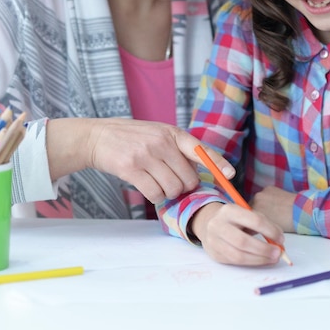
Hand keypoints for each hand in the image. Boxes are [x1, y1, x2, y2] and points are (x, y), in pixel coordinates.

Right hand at [46, 118, 234, 203]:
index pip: (200, 149)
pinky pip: (155, 194)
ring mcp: (146, 155)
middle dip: (183, 186)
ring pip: (173, 189)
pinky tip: (148, 187)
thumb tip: (200, 172)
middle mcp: (161, 142)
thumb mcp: (158, 133)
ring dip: (168, 193)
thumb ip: (178, 148)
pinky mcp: (131, 169)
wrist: (98, 137)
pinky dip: (155, 197)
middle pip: (188, 178)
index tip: (230, 175)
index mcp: (171, 133)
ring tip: (157, 183)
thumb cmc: (133, 138)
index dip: (218, 163)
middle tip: (171, 181)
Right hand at [190, 201, 284, 265]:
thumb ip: (263, 223)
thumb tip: (279, 240)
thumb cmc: (235, 220)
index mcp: (229, 210)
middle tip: (277, 253)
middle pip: (243, 241)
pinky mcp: (214, 254)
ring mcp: (214, 241)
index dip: (270, 231)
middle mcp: (218, 225)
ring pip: (238, 256)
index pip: (254, 221)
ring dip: (258, 259)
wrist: (209, 224)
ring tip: (271, 259)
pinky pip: (234, 262)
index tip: (281, 239)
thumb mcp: (247, 215)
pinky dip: (250, 263)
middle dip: (263, 249)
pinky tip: (260, 260)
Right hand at [250, 185, 295, 231]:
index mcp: (254, 211)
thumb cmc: (288, 223)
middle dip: (255, 214)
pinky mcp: (268, 188)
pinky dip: (267, 199)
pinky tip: (276, 205)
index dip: (250, 223)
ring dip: (261, 206)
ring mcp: (262, 193)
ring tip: (272, 212)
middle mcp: (255, 200)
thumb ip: (259, 228)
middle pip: (250, 208)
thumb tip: (253, 229)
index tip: (254, 227)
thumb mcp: (270, 230)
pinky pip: (264, 195)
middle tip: (264, 221)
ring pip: (257, 202)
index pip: (247, 218)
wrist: (301, 210)